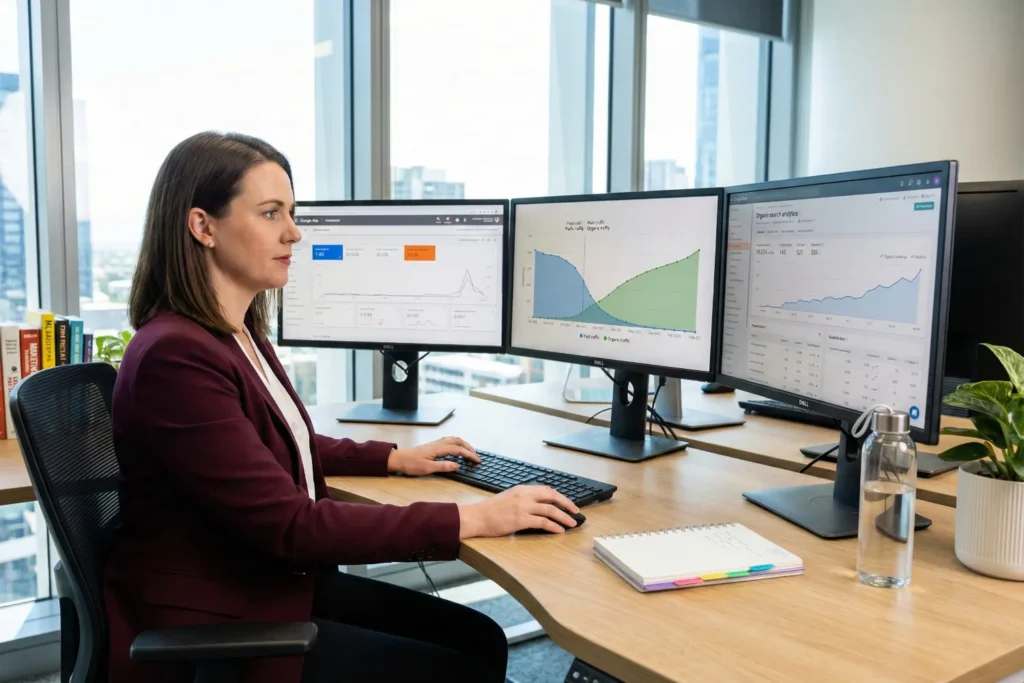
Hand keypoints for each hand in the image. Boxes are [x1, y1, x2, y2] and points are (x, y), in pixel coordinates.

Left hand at [387, 436, 479, 475]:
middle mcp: (438, 443)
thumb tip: (457, 465)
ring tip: (469, 452)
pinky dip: (456, 443)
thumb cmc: (411, 464)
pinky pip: (448, 441)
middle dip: (469, 447)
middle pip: (458, 441)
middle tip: (476, 456)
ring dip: (463, 444)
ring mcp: (435, 443)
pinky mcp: (432, 445)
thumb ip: (443, 466)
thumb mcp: (427, 468)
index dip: (469, 455)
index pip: (458, 450)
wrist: (398, 459)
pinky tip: (456, 449)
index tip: (477, 461)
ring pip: (453, 439)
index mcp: (439, 448)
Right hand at [458, 485, 579, 537]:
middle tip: (576, 511)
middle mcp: (524, 495)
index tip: (567, 502)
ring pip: (550, 510)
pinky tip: (560, 530)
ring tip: (572, 523)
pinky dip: (554, 526)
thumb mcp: (509, 497)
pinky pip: (543, 522)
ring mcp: (523, 507)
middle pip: (552, 496)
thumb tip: (538, 504)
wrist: (477, 517)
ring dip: (564, 517)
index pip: (546, 489)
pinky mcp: (521, 520)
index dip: (559, 496)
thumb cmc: (490, 510)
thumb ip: (523, 498)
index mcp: (522, 489)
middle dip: (567, 504)